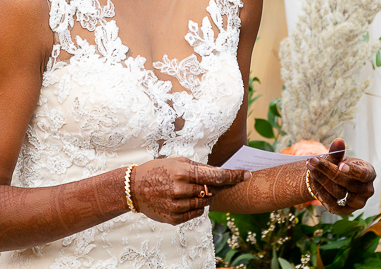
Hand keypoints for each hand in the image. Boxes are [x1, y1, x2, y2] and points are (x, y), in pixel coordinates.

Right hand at [132, 158, 251, 224]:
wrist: (133, 189)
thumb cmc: (157, 170)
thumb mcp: (176, 161)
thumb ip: (198, 167)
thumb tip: (220, 173)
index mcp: (182, 172)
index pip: (216, 175)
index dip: (233, 176)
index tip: (246, 175)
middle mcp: (181, 190)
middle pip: (212, 190)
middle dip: (213, 187)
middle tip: (202, 182)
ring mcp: (177, 206)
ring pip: (204, 203)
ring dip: (203, 197)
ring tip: (187, 190)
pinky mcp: (174, 219)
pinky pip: (195, 214)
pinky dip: (195, 207)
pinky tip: (182, 200)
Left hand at [305, 138, 374, 214]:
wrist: (332, 180)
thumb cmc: (338, 166)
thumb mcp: (338, 158)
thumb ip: (338, 152)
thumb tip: (339, 141)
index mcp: (369, 174)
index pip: (363, 174)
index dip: (352, 170)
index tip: (340, 165)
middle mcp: (367, 190)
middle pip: (348, 183)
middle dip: (328, 171)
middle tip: (312, 160)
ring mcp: (358, 203)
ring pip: (339, 193)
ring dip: (322, 180)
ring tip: (310, 168)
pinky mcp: (346, 211)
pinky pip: (333, 204)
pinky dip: (321, 192)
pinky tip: (313, 180)